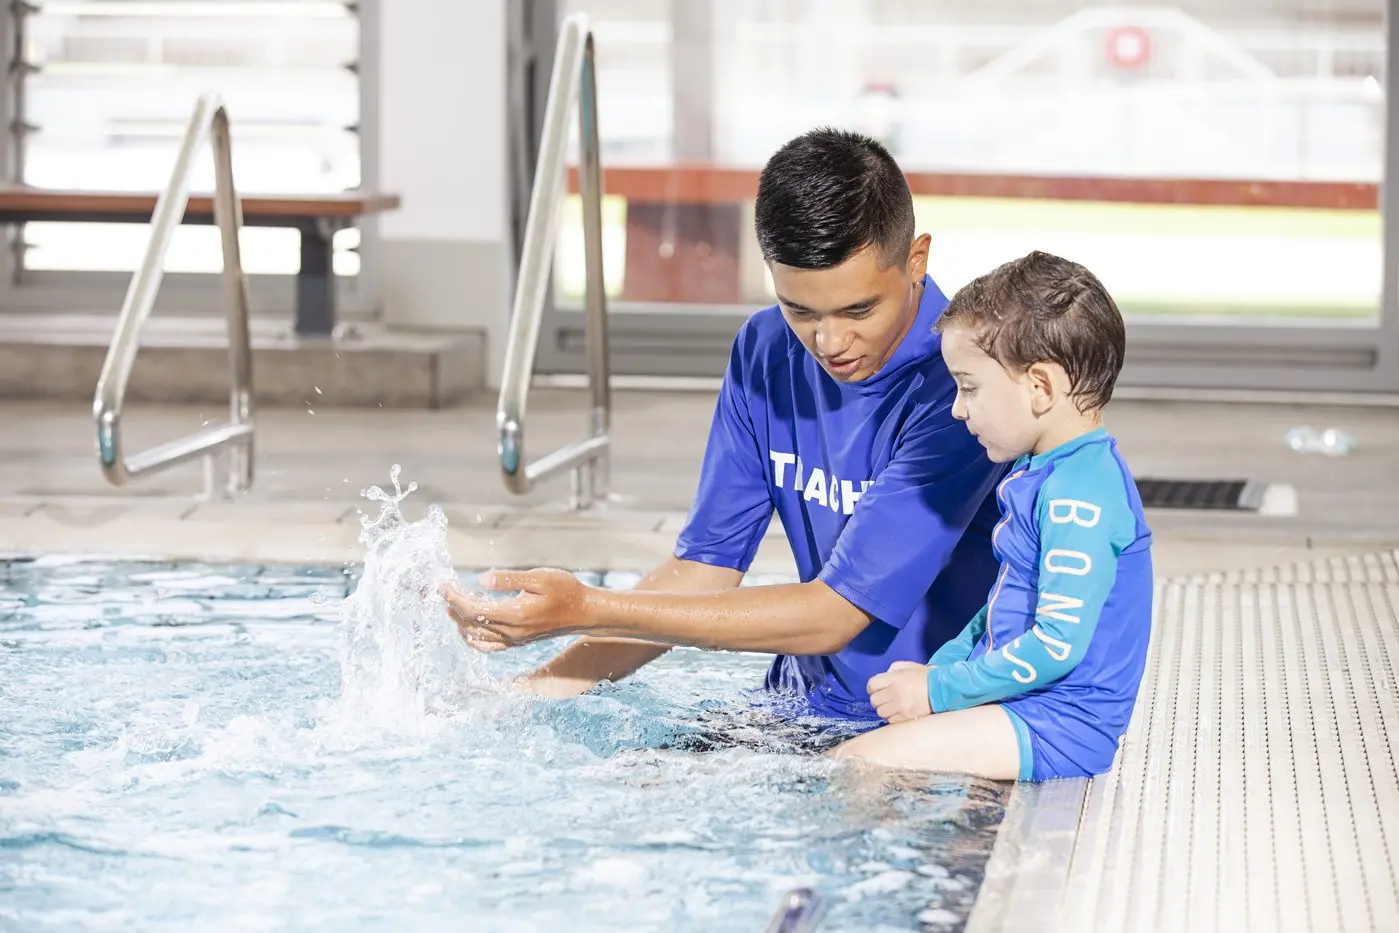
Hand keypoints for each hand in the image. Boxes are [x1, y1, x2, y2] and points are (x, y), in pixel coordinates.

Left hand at [440, 568, 589, 647]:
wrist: (584, 613)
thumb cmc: (566, 591)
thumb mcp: (540, 577)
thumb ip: (509, 579)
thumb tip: (482, 579)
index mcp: (514, 615)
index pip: (473, 610)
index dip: (454, 598)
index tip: (443, 585)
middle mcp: (511, 632)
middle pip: (470, 624)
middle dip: (452, 607)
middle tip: (444, 590)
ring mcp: (514, 640)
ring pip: (475, 638)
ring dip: (459, 623)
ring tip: (452, 605)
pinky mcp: (518, 642)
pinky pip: (487, 646)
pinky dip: (471, 637)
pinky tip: (468, 626)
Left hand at [867, 660, 932, 722]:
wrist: (942, 690)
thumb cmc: (925, 677)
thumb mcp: (908, 666)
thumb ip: (893, 669)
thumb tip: (884, 677)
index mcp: (894, 679)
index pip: (872, 685)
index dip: (872, 687)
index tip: (877, 689)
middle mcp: (895, 693)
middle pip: (874, 700)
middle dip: (878, 699)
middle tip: (885, 698)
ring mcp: (901, 707)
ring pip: (881, 712)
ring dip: (884, 709)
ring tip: (892, 707)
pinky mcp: (906, 718)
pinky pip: (890, 721)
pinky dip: (892, 717)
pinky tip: (899, 713)